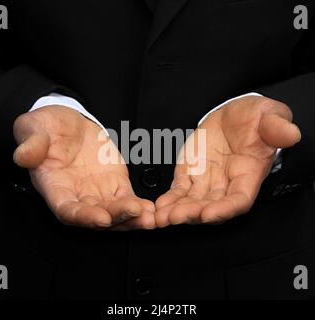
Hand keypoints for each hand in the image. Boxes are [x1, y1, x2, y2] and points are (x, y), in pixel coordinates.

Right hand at [13, 106, 154, 229]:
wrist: (70, 122)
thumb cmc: (48, 128)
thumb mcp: (34, 128)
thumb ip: (31, 143)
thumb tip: (23, 156)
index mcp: (55, 187)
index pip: (67, 210)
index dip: (84, 217)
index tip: (102, 218)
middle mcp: (77, 195)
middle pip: (96, 215)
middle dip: (116, 217)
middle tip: (135, 214)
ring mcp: (98, 192)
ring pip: (114, 211)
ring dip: (131, 217)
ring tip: (148, 217)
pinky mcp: (115, 184)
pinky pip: (127, 199)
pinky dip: (138, 206)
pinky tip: (150, 209)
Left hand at [155, 96, 300, 226]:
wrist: (232, 115)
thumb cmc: (254, 117)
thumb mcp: (269, 115)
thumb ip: (277, 127)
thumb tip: (290, 133)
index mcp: (248, 174)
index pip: (239, 199)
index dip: (225, 209)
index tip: (209, 213)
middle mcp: (226, 183)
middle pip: (211, 206)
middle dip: (193, 214)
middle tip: (175, 217)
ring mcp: (207, 180)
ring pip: (192, 202)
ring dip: (177, 211)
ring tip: (161, 217)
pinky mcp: (190, 173)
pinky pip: (179, 189)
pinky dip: (170, 198)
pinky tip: (159, 205)